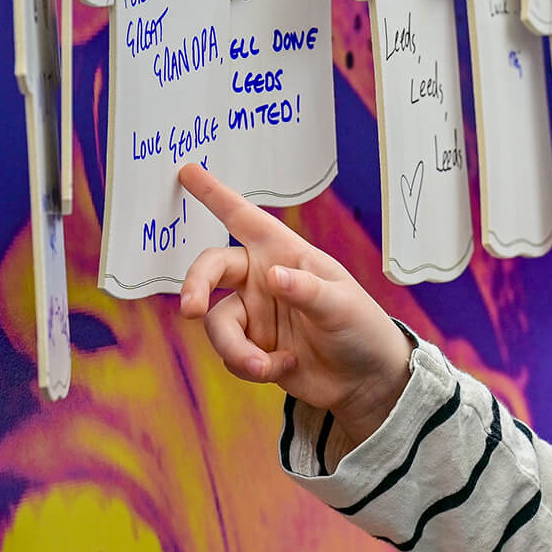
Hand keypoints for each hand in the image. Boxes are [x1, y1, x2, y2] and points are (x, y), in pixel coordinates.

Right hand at [177, 164, 411, 443]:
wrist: (364, 380)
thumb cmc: (361, 328)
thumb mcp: (342, 305)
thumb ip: (307, 290)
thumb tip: (271, 276)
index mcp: (286, 254)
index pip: (245, 219)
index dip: (216, 195)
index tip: (188, 171)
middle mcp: (263, 278)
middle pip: (212, 268)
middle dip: (195, 285)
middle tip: (189, 309)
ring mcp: (255, 313)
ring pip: (216, 322)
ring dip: (235, 348)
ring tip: (263, 365)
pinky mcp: (251, 347)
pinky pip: (230, 353)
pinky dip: (251, 365)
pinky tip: (283, 367)